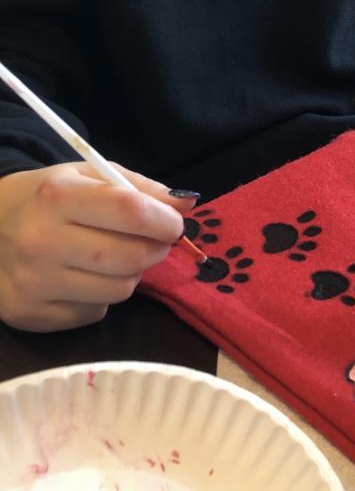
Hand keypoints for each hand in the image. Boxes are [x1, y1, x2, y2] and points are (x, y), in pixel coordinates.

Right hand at [0, 162, 196, 331]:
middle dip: (156, 250)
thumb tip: (187, 203)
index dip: (165, 221)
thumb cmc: (46, 197)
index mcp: (58, 197)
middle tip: (155, 242)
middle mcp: (42, 242)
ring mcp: (34, 284)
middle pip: (129, 258)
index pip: (131, 212)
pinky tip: (84, 278)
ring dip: (130, 275)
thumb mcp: (87, 175)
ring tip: (116, 257)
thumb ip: (139, 187)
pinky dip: (101, 297)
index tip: (175, 224)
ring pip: (118, 291)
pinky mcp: (31, 315)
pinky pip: (94, 313)